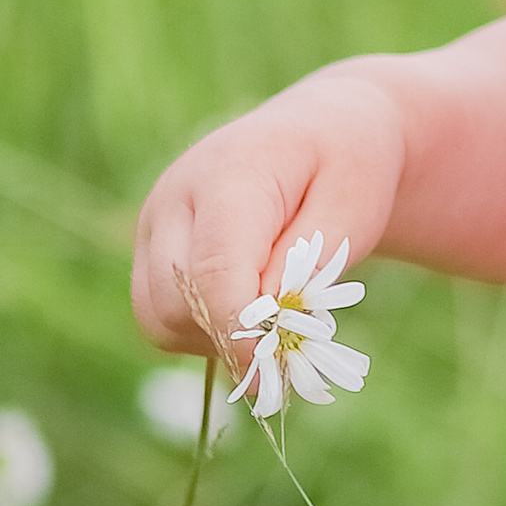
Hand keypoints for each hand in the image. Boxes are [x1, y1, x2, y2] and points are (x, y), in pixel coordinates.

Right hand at [131, 72, 407, 366]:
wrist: (325, 129)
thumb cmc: (350, 165)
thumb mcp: (353, 206)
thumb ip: (307, 261)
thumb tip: (264, 318)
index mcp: (228, 173)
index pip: (213, 270)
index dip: (239, 331)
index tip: (271, 376)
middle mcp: (175, 196)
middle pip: (173, 299)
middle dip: (229, 337)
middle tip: (289, 350)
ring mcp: (155, 221)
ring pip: (156, 315)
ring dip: (212, 339)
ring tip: (275, 322)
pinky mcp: (152, 247)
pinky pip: (159, 314)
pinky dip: (201, 331)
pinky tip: (250, 315)